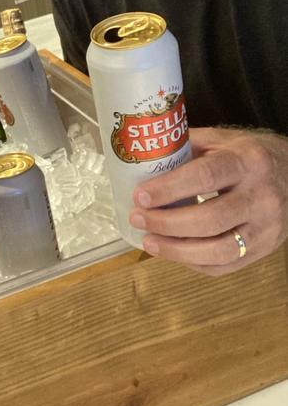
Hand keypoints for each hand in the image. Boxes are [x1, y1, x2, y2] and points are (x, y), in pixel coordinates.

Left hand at [128, 126, 287, 275]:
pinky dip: (193, 262)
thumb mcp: (222, 139)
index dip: (169, 189)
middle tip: (138, 219)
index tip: (141, 196)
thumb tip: (141, 155)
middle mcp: (261, 196)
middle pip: (209, 219)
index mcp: (247, 161)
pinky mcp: (265, 249)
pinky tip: (172, 252)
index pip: (204, 177)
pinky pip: (225, 266)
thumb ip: (186, 146)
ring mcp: (266, 227)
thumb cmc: (249, 155)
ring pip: (218, 251)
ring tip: (148, 241)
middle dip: (166, 223)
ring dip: (176, 250)